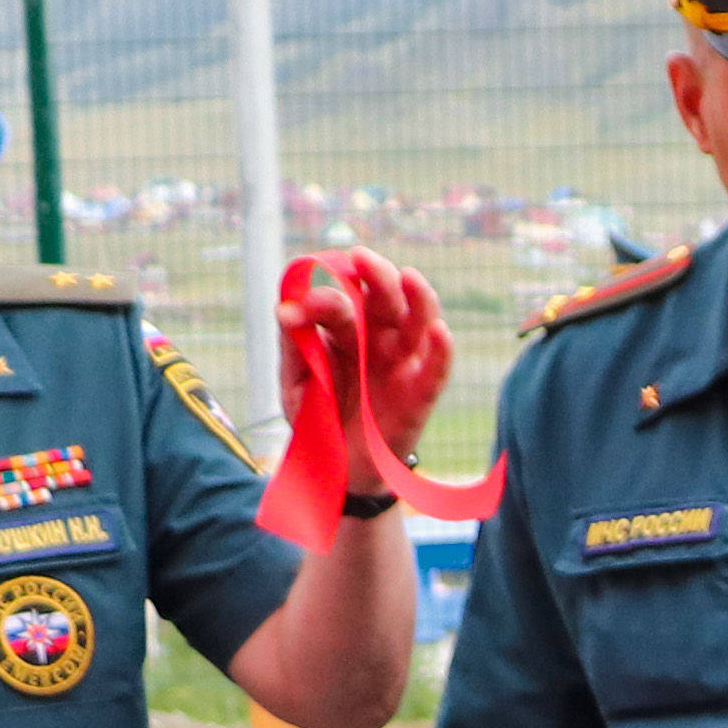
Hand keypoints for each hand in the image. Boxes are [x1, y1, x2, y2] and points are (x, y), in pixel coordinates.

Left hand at [285, 253, 459, 462]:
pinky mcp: (419, 397)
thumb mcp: (296, 383)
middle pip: (386, 300)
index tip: (299, 310)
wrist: (334, 470)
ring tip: (407, 276)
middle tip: (360, 258)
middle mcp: (379, 342)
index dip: (323, 300)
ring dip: (418, 297)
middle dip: (376, 276)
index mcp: (347, 333)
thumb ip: (293, 345)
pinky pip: (436, 371)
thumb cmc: (318, 419)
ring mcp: (402, 366)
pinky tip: (439, 331)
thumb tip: (285, 308)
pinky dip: (441, 351)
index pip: (342, 303)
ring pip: (419, 323)